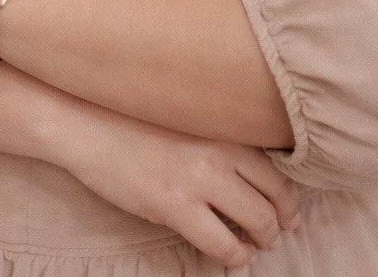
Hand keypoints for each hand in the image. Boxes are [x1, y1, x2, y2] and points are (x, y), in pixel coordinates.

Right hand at [51, 101, 301, 267]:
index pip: (278, 170)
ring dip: (263, 241)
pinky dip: (236, 257)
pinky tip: (233, 254)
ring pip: (259, 222)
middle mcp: (219, 151)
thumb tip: (250, 175)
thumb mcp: (187, 121)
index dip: (288, 199)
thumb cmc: (135, 121)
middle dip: (281, 223)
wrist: (89, 123)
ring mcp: (198, 179)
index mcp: (223, 127)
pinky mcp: (174, 205)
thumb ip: (218, 141)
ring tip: (254, 245)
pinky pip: (223, 244)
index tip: (286, 210)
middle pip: (276, 198)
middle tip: (274, 232)